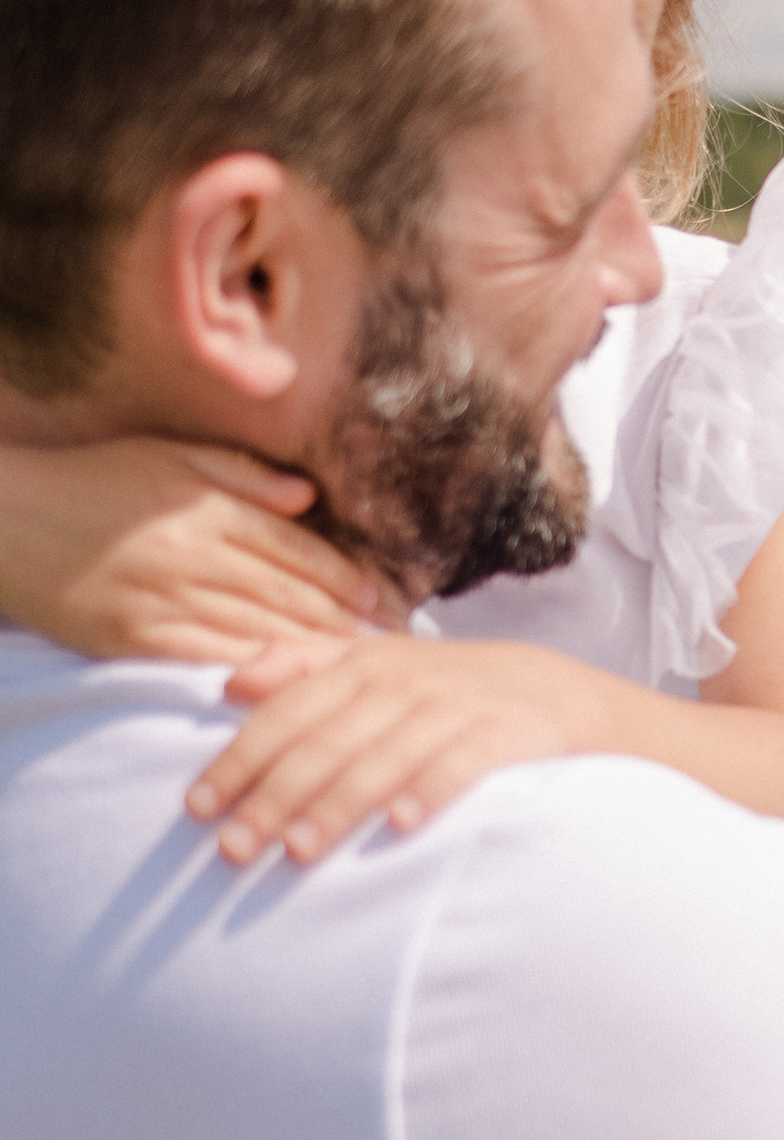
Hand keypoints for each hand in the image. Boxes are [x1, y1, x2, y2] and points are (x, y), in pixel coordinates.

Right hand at [0, 438, 390, 662]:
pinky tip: (290, 686)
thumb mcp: (163, 454)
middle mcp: (192, 554)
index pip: (294, 547)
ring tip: (357, 669)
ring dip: (314, 651)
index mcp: (205, 505)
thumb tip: (308, 496)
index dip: (344, 575)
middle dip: (344, 619)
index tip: (380, 597)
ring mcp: (163, 599)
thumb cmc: (89, 480)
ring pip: (258, 630)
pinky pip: (209, 659)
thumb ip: (239, 472)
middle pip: (287, 593)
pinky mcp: (135, 639)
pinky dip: (255, 673)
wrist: (4, 520)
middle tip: (389, 643)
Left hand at [188, 635, 607, 864]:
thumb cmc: (450, 689)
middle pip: (324, 742)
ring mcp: (457, 707)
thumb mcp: (379, 661)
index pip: (286, 713)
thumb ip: (303, 664)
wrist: (561, 693)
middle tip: (233, 850)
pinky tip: (401, 825)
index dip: (238, 758)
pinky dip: (432, 790)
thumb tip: (229, 683)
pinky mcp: (508, 733)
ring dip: (338, 803)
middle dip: (273, 796)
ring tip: (298, 850)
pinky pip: (464, 763)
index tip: (197, 807)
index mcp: (364, 666)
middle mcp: (404, 683)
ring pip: (383, 757)